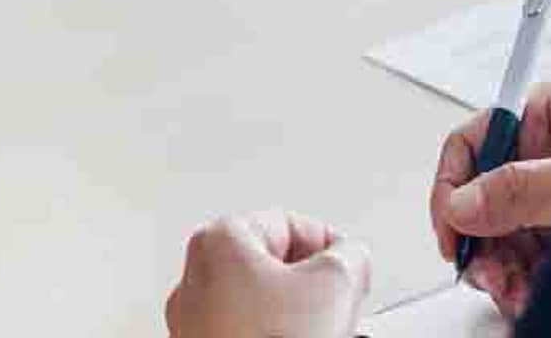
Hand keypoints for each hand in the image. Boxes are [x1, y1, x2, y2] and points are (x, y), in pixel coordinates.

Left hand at [166, 211, 370, 337]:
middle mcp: (197, 277)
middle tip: (343, 303)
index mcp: (218, 240)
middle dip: (316, 287)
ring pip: (266, 306)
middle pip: (274, 267)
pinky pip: (254, 333)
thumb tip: (352, 256)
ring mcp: (197, 321)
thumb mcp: (335, 282)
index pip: (288, 224)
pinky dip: (281, 336)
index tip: (353, 268)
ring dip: (303, 317)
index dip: (331, 245)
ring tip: (329, 332)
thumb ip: (350, 255)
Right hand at [430, 82, 550, 317]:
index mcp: (547, 116)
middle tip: (486, 269)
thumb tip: (463, 203)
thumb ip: (521, 189)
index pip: (472, 139)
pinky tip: (525, 291)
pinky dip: (515, 280)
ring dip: (496, 268)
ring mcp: (548, 197)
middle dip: (478, 240)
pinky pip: (517, 257)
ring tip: (512, 288)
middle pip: (477, 195)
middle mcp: (543, 155)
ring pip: (493, 233)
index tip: (451, 225)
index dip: (451, 184)